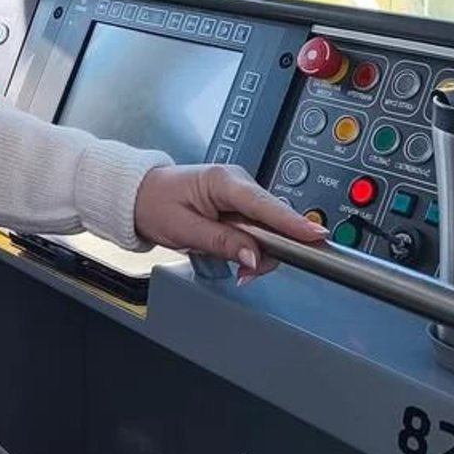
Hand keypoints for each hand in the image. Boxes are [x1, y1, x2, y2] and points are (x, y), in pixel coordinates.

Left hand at [132, 164, 326, 280]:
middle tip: (247, 272)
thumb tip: (254, 255)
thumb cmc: (154, 204)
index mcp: (224, 181)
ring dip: (257, 252)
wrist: (136, 195)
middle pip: (273, 220)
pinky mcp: (238, 205)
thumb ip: (222, 242)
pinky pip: (257, 229)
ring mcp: (240, 193)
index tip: (316, 236)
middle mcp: (237, 182)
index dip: (293, 223)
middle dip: (267, 250)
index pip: (266, 205)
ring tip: (234, 265)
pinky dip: (251, 247)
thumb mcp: (184, 229)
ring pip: (268, 229)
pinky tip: (236, 256)